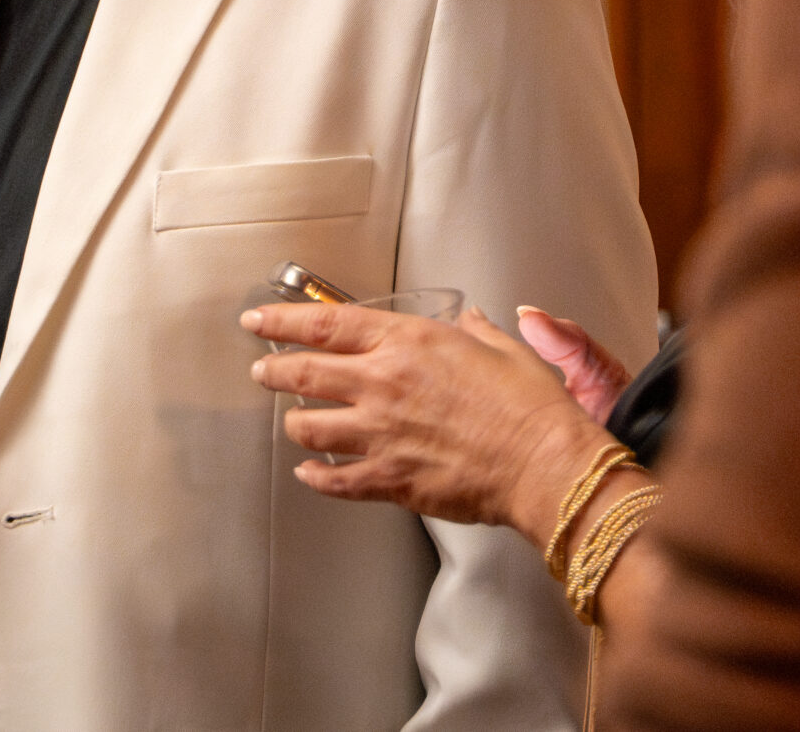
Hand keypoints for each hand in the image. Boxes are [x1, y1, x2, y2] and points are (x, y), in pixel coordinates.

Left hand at [243, 302, 621, 548]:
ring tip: (292, 421)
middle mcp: (383, 384)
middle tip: (261, 371)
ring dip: (294, 424)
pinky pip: (335, 480)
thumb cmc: (528, 405)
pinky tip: (310, 473)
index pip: (325, 324)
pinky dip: (316, 477)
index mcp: (408, 343)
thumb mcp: (503, 347)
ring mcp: (380, 434)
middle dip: (273, 372)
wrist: (541, 461)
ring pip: (309, 428)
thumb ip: (475, 331)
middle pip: (304, 374)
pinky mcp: (388, 479)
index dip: (282, 321)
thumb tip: (471, 321)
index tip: (259, 320)